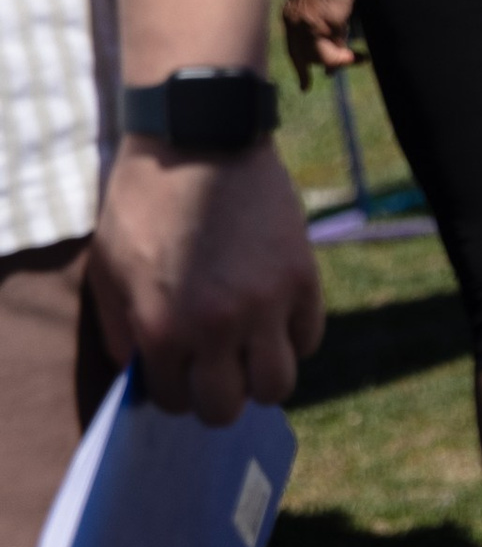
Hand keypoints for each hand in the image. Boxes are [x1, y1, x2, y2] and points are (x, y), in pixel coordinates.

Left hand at [92, 139, 324, 420]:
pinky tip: (273, 318)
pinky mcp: (303, 279)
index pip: (177, 400)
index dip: (174, 390)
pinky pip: (308, 338)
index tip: (177, 371)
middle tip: (213, 373)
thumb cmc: (143, 202)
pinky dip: (291, 338)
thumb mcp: (108, 267)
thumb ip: (121, 329)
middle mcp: (217, 326)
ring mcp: (267, 304)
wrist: (199, 138)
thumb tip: (141, 374)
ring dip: (260, 378)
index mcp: (163, 327)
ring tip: (248, 354)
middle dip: (217, 398)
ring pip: (278, 385)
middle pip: (228, 408)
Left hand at [282, 0, 359, 81]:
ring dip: (342, 62)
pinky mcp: (326, 22)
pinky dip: (348, 57)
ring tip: (359, 58)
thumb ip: (325, 24)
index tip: (305, 86)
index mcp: (291, 17)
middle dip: (328, 66)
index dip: (301, 69)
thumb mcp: (322, 3)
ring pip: (322, 59)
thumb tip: (339, 47)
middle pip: (308, 59)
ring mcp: (310, 25)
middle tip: (350, 64)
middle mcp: (295, 24)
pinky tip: (359, 55)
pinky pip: (336, 50)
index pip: (293, 50)